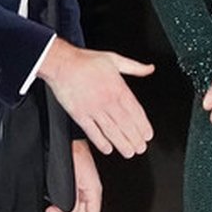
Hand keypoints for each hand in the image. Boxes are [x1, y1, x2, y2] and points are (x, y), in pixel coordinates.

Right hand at [39, 37, 153, 157]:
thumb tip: (149, 68)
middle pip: (126, 124)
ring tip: (128, 152)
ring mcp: (93, 109)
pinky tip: (107, 148)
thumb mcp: (115, 59)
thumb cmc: (85, 61)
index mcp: (118, 88)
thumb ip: (135, 67)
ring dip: (121, 143)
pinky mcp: (79, 114)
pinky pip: (92, 132)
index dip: (143, 126)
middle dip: (135, 139)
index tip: (147, 135)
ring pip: (111, 131)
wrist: (62, 63)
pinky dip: (100, 142)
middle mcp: (107, 100)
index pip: (136, 111)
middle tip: (140, 148)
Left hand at [45, 138, 101, 211]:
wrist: (68, 141)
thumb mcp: (72, 182)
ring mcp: (82, 189)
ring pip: (72, 210)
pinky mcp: (75, 185)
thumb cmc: (72, 155)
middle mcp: (89, 192)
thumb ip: (73, 201)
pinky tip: (51, 209)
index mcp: (94, 191)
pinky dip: (60, 208)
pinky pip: (69, 201)